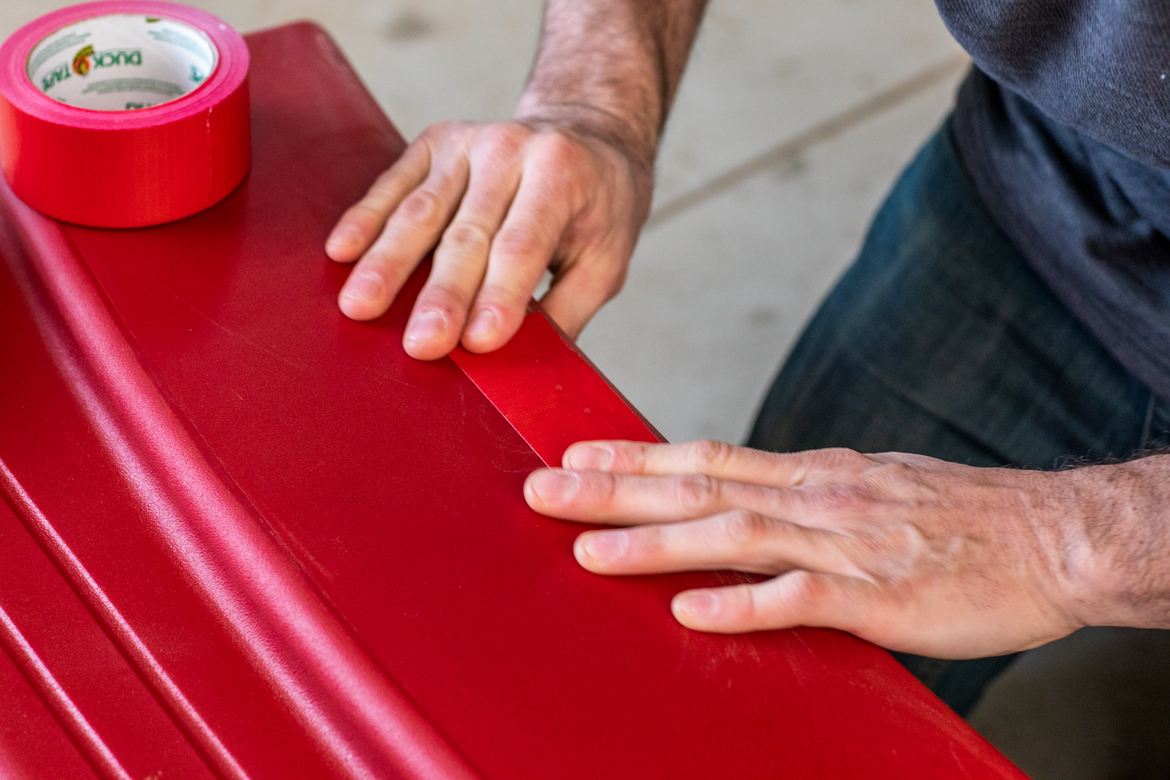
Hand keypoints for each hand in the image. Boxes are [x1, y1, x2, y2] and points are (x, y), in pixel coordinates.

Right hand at [325, 116, 651, 359]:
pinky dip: (365, 218)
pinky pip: (393, 183)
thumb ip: (568, 310)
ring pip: (421, 211)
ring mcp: (468, 142)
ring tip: (360, 306)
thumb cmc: (597, 209)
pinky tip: (342, 251)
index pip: (523, 245)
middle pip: (468, 234)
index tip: (477, 343)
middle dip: (441, 294)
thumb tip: (524, 369)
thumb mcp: (607, 259)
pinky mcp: (434, 142)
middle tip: (420, 344)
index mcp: (562, 174)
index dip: (500, 295)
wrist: (585, 132)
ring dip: (388, 262)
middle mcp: (511, 149)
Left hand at [522, 440, 1168, 658]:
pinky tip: (690, 612)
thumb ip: (805, 498)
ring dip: (654, 543)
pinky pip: (798, 599)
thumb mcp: (869, 489)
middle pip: (697, 488)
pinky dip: (741, 603)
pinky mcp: (875, 596)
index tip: (574, 454)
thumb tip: (746, 502)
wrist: (1051, 534)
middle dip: (614, 490)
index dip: (635, 456)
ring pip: (731, 535)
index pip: (706, 457)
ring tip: (586, 550)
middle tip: (542, 490)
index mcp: (811, 474)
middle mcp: (814, 497)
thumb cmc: (960, 517)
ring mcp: (842, 544)